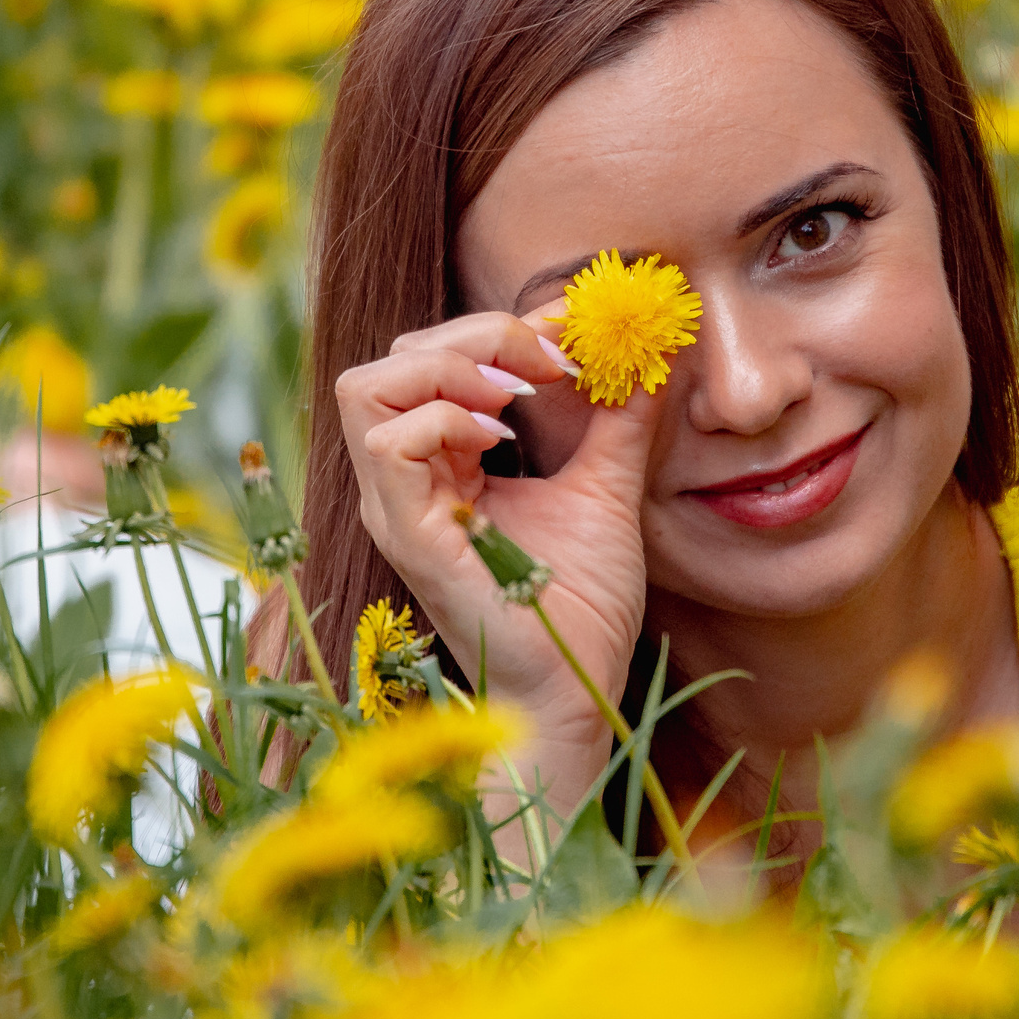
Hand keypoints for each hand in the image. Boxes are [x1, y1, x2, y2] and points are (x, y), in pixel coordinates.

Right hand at [334, 306, 658, 783]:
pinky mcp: (407, 536)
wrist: (577, 691)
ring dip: (449, 369)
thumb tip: (652, 351)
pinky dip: (446, 421)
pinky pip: (389, 444)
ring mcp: (397, 509)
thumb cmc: (580, 608)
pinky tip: (503, 442)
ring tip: (517, 396)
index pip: (431, 362)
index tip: (571, 327)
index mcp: (440, 467)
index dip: (496, 328)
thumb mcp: (606, 488)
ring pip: (367, 387)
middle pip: (389, 360)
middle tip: (548, 360)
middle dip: (471, 335)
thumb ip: (619, 418)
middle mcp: (404, 483)